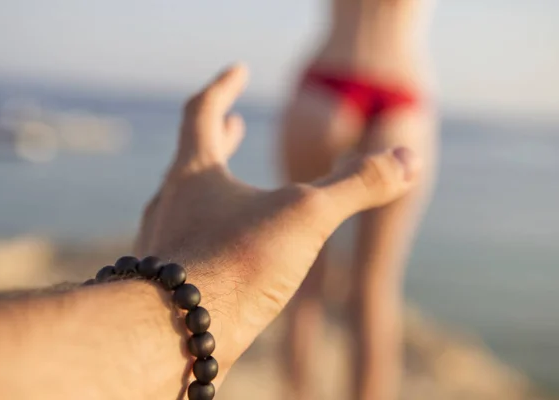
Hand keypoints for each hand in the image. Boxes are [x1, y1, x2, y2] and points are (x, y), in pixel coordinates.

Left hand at [135, 64, 419, 374]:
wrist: (172, 337)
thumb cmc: (234, 264)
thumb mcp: (307, 216)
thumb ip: (356, 185)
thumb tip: (408, 159)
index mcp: (195, 174)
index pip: (204, 112)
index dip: (224, 86)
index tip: (238, 70)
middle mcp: (170, 206)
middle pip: (193, 159)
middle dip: (220, 136)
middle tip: (233, 123)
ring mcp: (163, 248)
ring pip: (186, 207)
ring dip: (213, 191)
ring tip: (233, 191)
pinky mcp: (167, 287)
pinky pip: (189, 250)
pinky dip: (211, 238)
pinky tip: (230, 258)